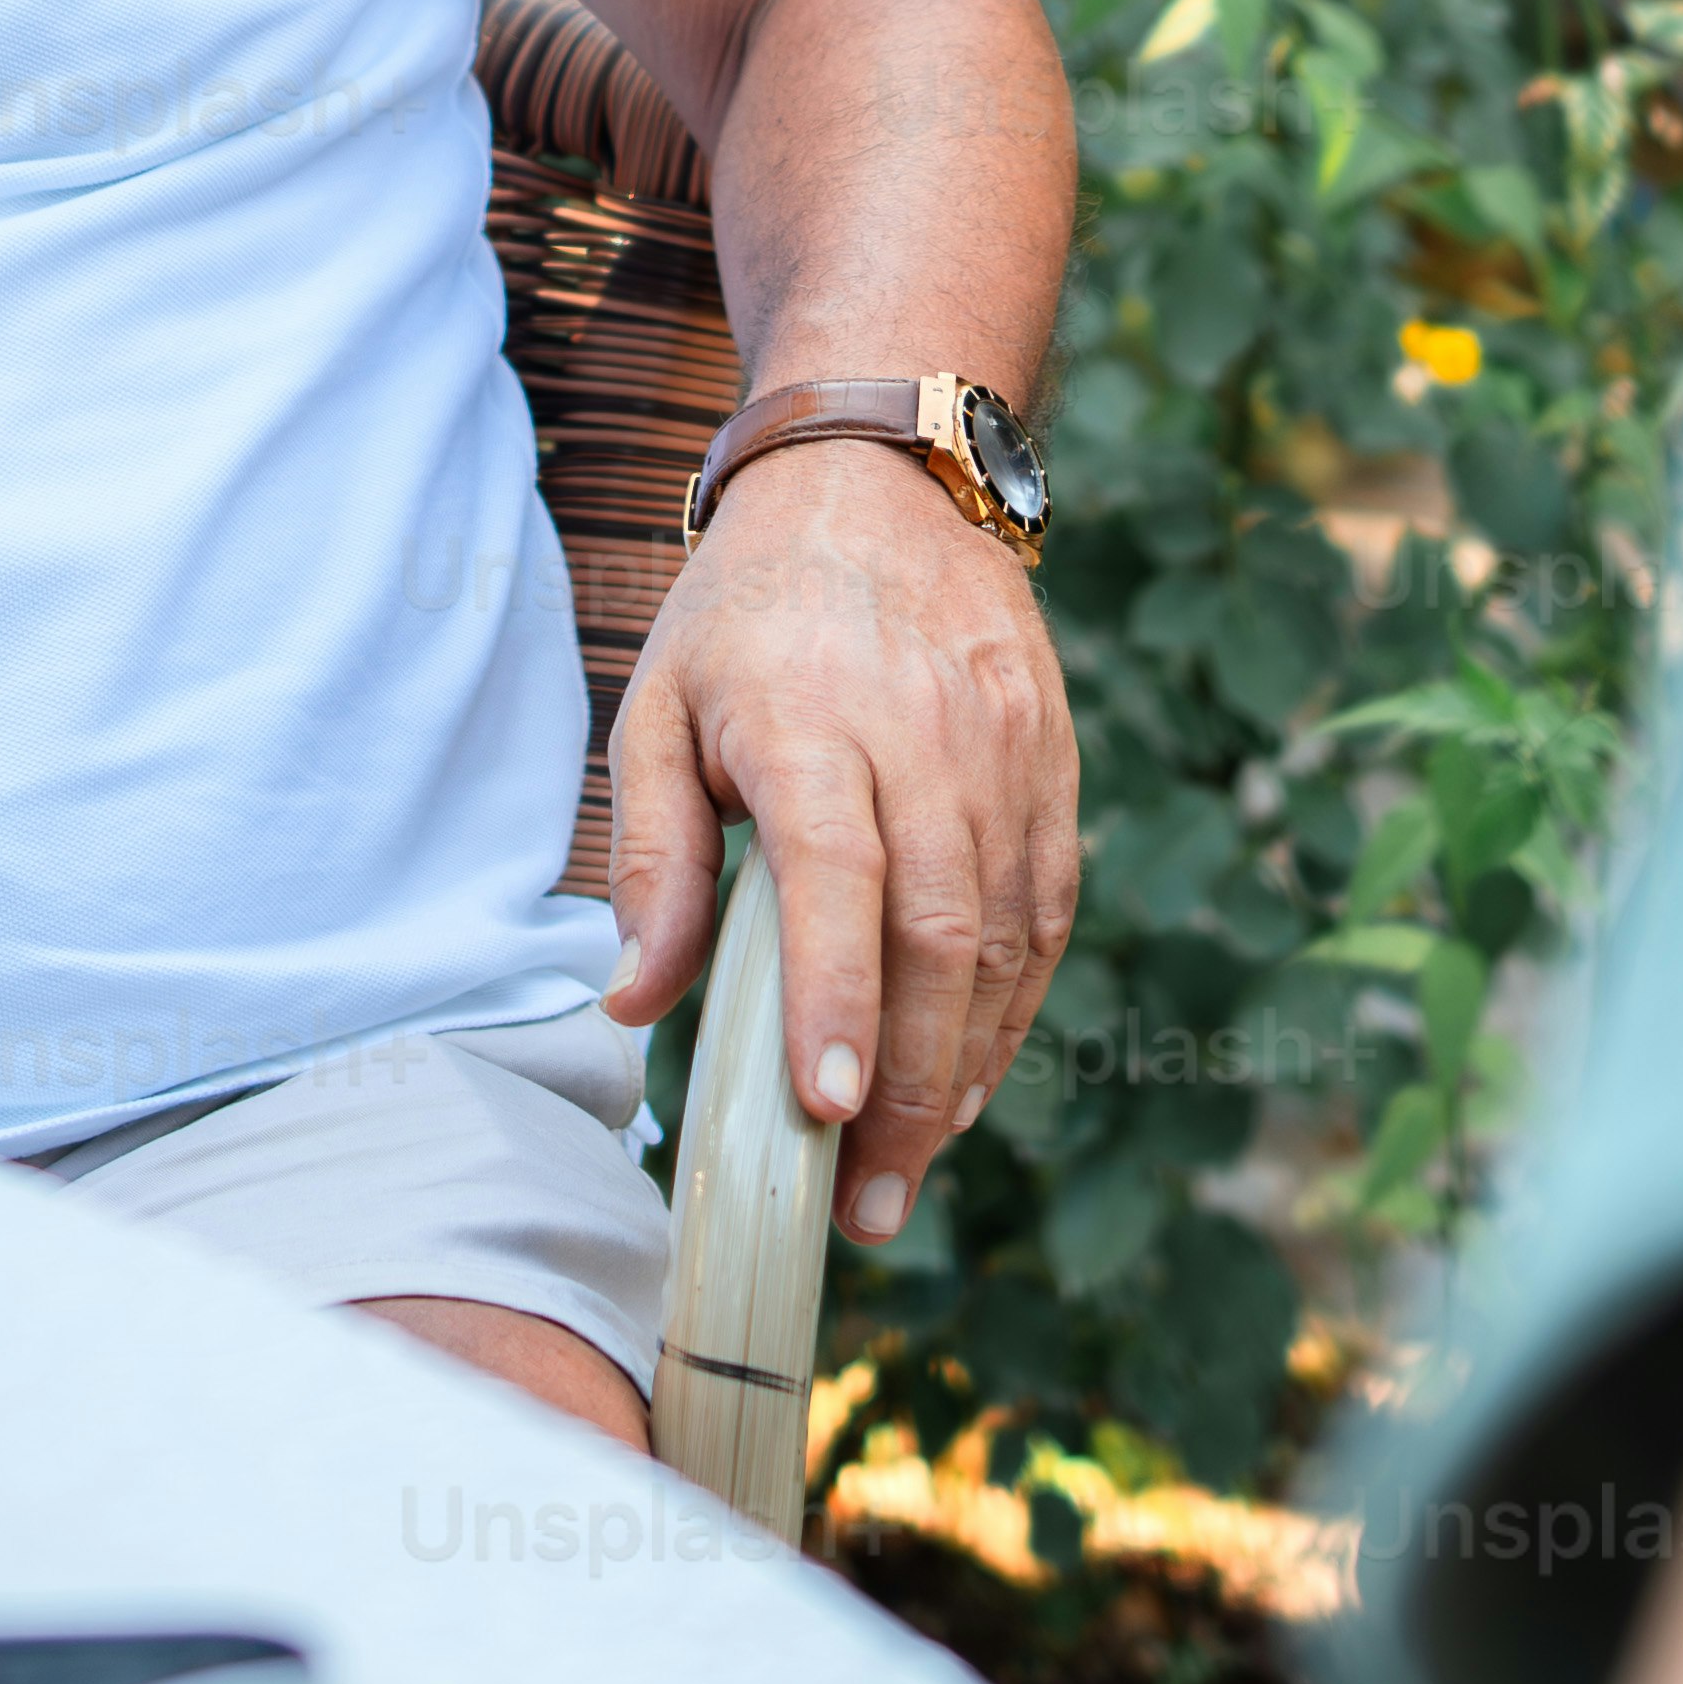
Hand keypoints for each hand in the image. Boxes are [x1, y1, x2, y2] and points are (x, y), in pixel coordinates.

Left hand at [601, 437, 1078, 1249]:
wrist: (879, 479)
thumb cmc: (746, 613)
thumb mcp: (657, 708)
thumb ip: (650, 858)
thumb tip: (631, 1004)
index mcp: (809, 720)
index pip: (836, 874)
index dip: (835, 996)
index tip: (826, 1110)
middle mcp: (923, 737)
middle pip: (935, 931)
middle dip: (909, 1085)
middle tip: (865, 1204)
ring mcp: (1004, 750)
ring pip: (1003, 936)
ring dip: (966, 1070)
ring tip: (906, 1172)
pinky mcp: (1052, 762)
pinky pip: (1044, 909)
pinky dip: (1013, 1009)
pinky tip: (970, 1081)